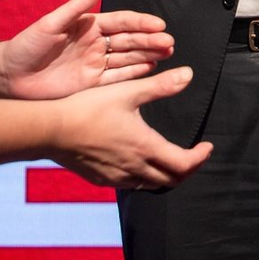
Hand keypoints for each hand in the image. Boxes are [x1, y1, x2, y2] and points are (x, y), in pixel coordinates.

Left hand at [0, 0, 173, 98]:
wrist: (8, 77)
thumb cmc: (26, 46)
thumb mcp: (49, 24)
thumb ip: (74, 8)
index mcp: (89, 26)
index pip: (122, 22)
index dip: (141, 23)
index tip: (159, 24)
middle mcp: (96, 43)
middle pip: (130, 40)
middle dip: (151, 40)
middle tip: (169, 42)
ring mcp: (95, 63)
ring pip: (128, 58)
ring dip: (148, 55)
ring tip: (167, 53)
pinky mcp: (91, 83)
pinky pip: (118, 77)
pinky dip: (135, 73)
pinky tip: (151, 68)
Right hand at [48, 66, 212, 188]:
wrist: (51, 130)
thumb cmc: (89, 108)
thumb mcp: (128, 92)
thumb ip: (161, 86)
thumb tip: (188, 75)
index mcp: (145, 147)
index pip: (183, 164)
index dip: (200, 157)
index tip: (207, 147)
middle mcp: (134, 168)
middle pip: (171, 180)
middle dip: (188, 169)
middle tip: (195, 155)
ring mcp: (116, 177)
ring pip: (151, 185)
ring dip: (167, 176)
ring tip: (172, 160)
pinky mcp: (100, 179)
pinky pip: (131, 185)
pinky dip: (145, 178)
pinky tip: (141, 164)